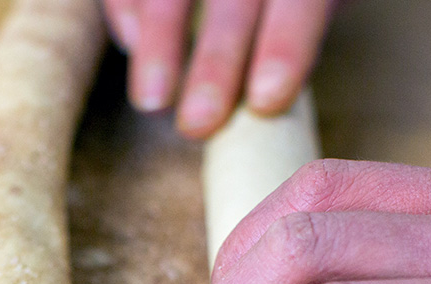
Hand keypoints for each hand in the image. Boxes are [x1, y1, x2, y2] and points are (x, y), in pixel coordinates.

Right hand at [101, 0, 339, 137]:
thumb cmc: (277, 4)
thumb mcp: (302, 13)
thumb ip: (291, 47)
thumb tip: (268, 115)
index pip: (302, 5)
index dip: (286, 47)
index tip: (267, 101)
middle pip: (237, 0)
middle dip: (217, 62)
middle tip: (198, 124)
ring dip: (160, 45)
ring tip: (152, 103)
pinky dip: (127, 11)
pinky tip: (131, 44)